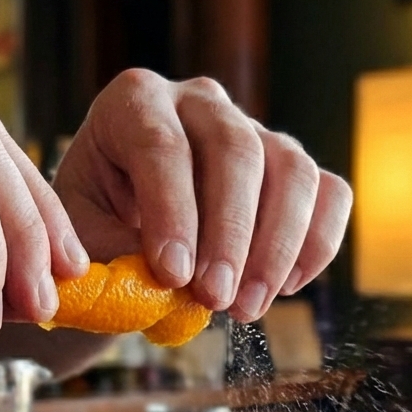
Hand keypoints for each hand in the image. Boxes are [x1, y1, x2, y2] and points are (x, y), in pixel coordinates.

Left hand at [54, 69, 352, 322]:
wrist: (118, 223)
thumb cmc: (95, 225)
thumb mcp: (82, 237)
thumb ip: (113, 255)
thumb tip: (162, 288)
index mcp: (135, 104)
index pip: (162, 146)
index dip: (173, 213)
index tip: (173, 277)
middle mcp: (200, 103)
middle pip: (236, 150)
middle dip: (229, 235)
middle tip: (215, 300)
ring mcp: (254, 130)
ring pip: (292, 170)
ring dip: (277, 247)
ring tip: (246, 308)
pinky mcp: (290, 168)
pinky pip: (329, 194)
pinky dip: (316, 244)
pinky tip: (283, 289)